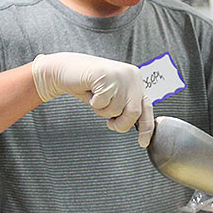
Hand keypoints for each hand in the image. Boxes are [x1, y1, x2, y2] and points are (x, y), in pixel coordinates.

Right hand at [31, 52, 154, 146]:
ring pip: (116, 109)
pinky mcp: (105, 75)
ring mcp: (119, 74)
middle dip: (120, 123)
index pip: (147, 107)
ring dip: (102, 110)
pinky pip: (102, 103)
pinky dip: (93, 102)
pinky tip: (90, 91)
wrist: (66, 69)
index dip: (146, 127)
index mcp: (135, 79)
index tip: (143, 142)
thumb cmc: (88, 84)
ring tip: (96, 97)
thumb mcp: (112, 96)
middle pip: (134, 112)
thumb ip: (125, 106)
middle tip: (109, 122)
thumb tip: (135, 125)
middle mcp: (131, 75)